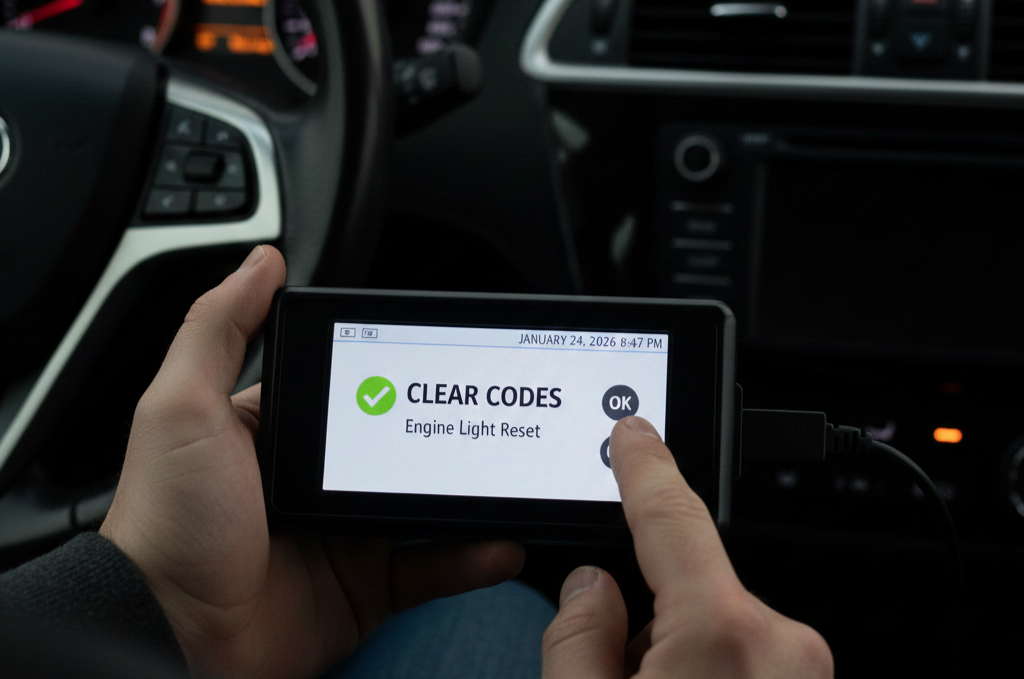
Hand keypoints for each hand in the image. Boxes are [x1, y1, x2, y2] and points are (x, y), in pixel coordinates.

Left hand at [100, 245, 523, 678]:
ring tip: (507, 477)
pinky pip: (430, 568)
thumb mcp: (184, 408)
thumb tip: (262, 262)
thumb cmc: (167, 523)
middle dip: (443, 435)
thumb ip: (220, 330)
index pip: (350, 392)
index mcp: (279, 436)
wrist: (173, 638)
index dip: (394, 377)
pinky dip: (468, 558)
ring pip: (423, 507)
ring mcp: (342, 538)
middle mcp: (315, 484)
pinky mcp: (364, 589)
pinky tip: (496, 542)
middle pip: (396, 449)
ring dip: (468, 495)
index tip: (441, 360)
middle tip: (491, 417)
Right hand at [541, 416, 832, 678]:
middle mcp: (779, 646)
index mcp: (720, 636)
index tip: (634, 434)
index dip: (644, 466)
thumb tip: (590, 591)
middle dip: (644, 622)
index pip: (672, 516)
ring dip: (680, 659)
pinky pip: (742, 658)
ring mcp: (804, 671)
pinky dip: (710, 676)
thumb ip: (576, 637)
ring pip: (712, 629)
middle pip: (686, 589)